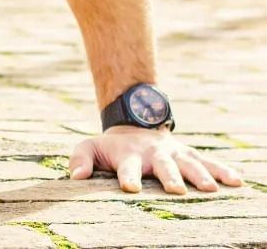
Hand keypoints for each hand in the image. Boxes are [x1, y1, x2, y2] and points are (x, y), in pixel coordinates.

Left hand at [69, 125, 242, 193]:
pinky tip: (237, 181)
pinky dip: (222, 170)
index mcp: (129, 154)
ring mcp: (174, 153)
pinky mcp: (188, 154)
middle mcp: (154, 153)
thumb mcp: (89, 146)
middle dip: (170, 176)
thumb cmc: (110, 146)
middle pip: (163, 165)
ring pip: (189, 163)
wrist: (134, 124)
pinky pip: (208, 161)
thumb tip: (76, 177)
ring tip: (211, 189)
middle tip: (177, 189)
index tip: (131, 188)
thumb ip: (80, 159)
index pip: (127, 167)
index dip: (128, 176)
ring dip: (200, 175)